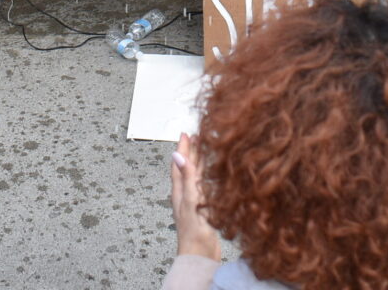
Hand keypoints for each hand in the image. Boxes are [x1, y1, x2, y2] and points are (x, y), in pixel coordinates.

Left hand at [170, 133, 220, 261]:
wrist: (200, 254)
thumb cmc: (193, 232)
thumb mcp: (190, 200)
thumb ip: (186, 178)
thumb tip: (177, 155)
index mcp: (180, 191)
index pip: (180, 164)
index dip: (183, 148)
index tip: (186, 133)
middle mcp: (186, 194)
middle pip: (187, 167)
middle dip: (191, 151)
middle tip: (195, 136)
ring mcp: (194, 201)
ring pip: (195, 175)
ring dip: (198, 161)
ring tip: (202, 148)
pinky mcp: (203, 208)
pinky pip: (203, 185)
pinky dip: (206, 175)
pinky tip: (211, 174)